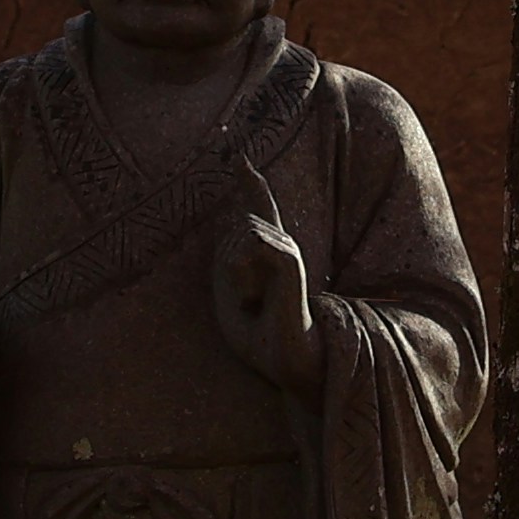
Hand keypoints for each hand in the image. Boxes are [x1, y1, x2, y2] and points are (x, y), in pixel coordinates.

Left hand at [212, 191, 321, 391]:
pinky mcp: (290, 259)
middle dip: (228, 262)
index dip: (251, 183)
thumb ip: (231, 255)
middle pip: (238, 223)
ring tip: (251, 301)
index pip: (259, 209)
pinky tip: (254, 297)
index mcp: (266, 255)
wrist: (280, 358)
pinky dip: (242, 273)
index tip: (241, 159)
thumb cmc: (256, 333)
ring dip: (234, 271)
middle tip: (246, 301)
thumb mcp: (230, 290)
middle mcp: (281, 247)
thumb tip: (241, 221)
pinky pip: (252, 242)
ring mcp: (288, 251)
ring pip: (243, 231)